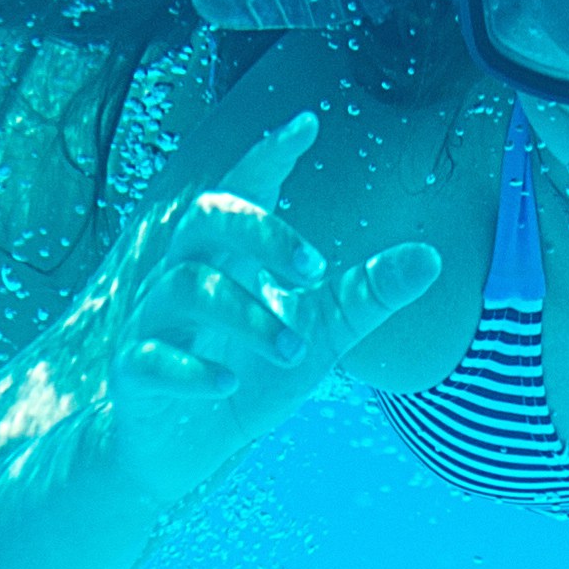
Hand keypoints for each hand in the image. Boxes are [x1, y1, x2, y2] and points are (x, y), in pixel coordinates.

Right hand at [106, 110, 442, 503]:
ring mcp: (154, 319)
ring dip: (248, 317)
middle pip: (207, 216)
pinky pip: (149, 356)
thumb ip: (369, 292)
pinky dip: (190, 369)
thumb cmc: (254, 370)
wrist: (187, 445)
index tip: (307, 124)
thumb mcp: (324, 329)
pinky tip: (228, 386)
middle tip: (316, 269)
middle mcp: (188, 272)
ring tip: (295, 351)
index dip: (268, 153)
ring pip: (188, 287)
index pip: (244, 186)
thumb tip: (433, 257)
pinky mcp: (134, 370)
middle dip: (262, 232)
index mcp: (233, 252)